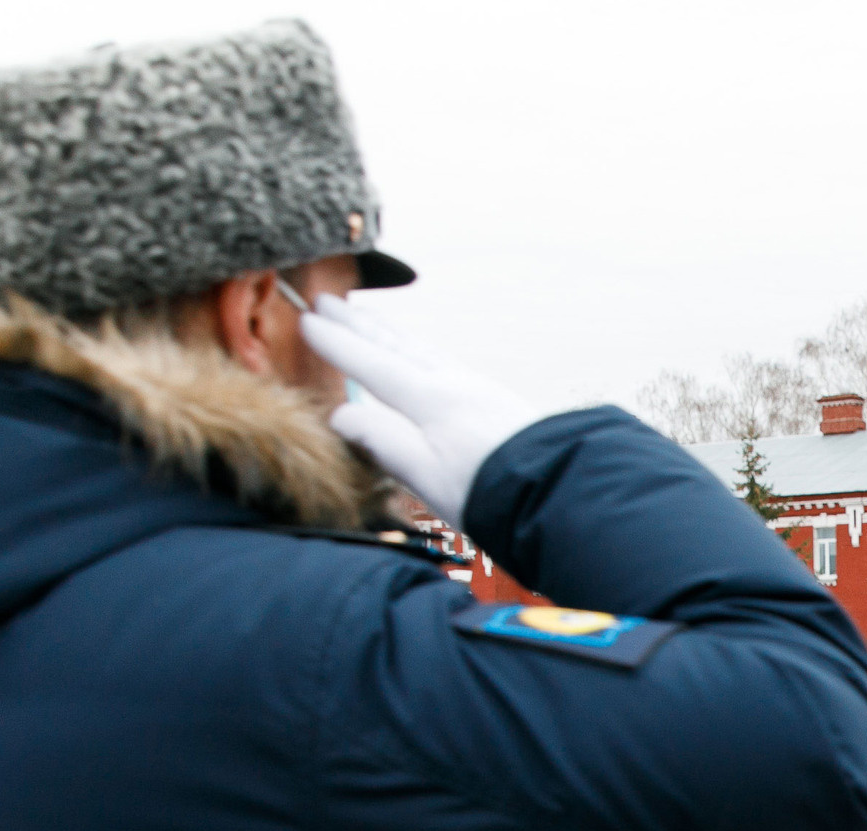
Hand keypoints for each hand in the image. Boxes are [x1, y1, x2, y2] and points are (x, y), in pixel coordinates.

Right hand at [300, 295, 546, 530]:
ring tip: (367, 318)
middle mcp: (454, 384)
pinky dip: (419, 349)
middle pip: (396, 345)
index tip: (307, 322)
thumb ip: (383, 442)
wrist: (560, 493)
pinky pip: (443, 362)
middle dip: (358, 324)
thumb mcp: (427, 475)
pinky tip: (420, 356)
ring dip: (389, 331)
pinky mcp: (495, 401)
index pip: (372, 364)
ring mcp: (478, 389)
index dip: (337, 345)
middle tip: (326, 300)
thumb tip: (341, 414)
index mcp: (431, 400)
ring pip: (422, 349)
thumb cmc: (491, 493)